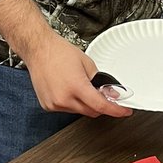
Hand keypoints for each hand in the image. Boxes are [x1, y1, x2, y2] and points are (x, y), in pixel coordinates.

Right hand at [0, 0, 131, 119]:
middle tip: (105, 95)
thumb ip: (100, 81)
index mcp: (76, 87)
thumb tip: (111, 93)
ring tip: (80, 86)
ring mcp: (54, 104)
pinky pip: (67, 109)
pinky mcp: (48, 106)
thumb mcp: (87, 63)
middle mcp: (64, 98)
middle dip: (101, 106)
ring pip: (79, 111)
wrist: (39, 50)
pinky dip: (73, 103)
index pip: (101, 105)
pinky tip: (69, 89)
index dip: (116, 110)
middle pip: (91, 111)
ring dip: (86, 104)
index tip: (124, 111)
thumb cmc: (59, 52)